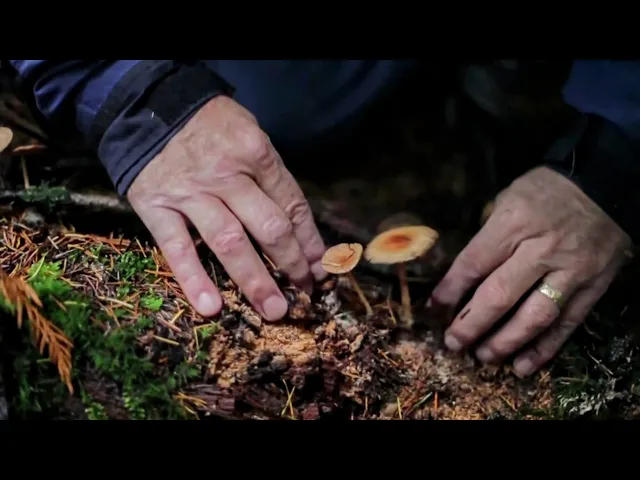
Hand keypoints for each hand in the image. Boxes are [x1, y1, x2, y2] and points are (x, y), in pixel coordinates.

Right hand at [127, 96, 326, 320]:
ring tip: (274, 311)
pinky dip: (194, 279)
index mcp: (256, 154)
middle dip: (292, 265)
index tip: (320, 268)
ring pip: (230, 242)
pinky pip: (177, 248)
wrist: (149, 105)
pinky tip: (211, 307)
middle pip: (269, 227)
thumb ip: (270, 177)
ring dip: (255, 280)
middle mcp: (227, 175)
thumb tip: (297, 226)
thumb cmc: (209, 125)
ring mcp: (191, 193)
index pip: (292, 205)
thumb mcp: (250, 136)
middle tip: (304, 296)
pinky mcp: (156, 206)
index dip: (310, 241)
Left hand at [429, 166, 632, 376]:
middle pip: (500, 295)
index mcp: (514, 224)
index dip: (451, 289)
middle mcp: (541, 250)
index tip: (434, 308)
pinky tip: (523, 366)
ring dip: (506, 343)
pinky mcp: (593, 287)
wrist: (607, 184)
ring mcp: (570, 271)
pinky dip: (545, 348)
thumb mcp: (508, 196)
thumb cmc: (548, 189)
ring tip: (484, 358)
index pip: (474, 263)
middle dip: (472, 324)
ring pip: (535, 317)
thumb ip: (488, 233)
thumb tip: (465, 271)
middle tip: (453, 343)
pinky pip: (568, 324)